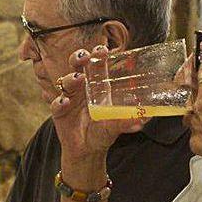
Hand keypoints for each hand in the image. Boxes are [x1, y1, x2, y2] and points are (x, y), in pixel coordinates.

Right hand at [50, 45, 144, 162]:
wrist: (86, 151)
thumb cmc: (102, 133)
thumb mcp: (115, 127)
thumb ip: (126, 122)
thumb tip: (145, 117)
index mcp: (96, 87)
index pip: (95, 65)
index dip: (97, 55)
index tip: (102, 50)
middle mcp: (81, 88)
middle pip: (77, 67)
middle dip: (79, 58)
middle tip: (84, 57)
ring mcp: (69, 98)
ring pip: (65, 82)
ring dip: (71, 78)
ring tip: (78, 79)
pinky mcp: (59, 112)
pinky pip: (56, 104)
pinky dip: (60, 102)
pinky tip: (65, 102)